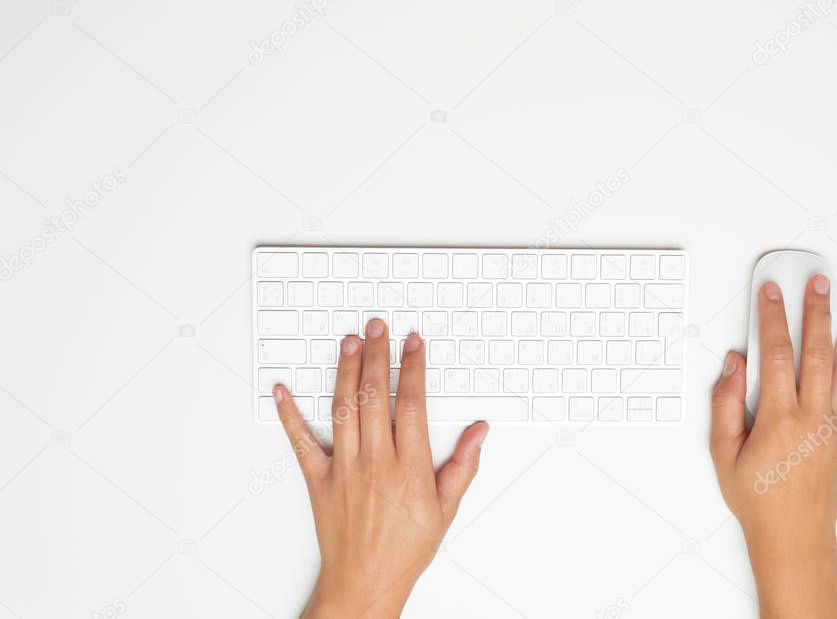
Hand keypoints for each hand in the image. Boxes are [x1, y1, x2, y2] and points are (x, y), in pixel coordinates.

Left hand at [273, 319, 488, 618]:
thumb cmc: (405, 549)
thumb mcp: (445, 509)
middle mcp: (374, 462)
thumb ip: (463, 466)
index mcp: (408, 468)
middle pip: (375, 396)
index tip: (413, 344)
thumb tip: (478, 432)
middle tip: (378, 327)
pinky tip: (283, 391)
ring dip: (346, 371)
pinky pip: (301, 441)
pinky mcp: (319, 480)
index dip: (413, 368)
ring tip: (349, 342)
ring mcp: (343, 469)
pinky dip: (290, 414)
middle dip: (377, 356)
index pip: (411, 404)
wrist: (365, 583)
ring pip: (343, 408)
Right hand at [710, 276, 836, 617]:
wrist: (794, 537)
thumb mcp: (722, 453)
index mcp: (779, 419)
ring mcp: (832, 423)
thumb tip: (733, 365)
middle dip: (815, 311)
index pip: (777, 354)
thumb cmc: (757, 500)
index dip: (773, 318)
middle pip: (817, 350)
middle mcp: (812, 417)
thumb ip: (725, 404)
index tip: (770, 293)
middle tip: (816, 282)